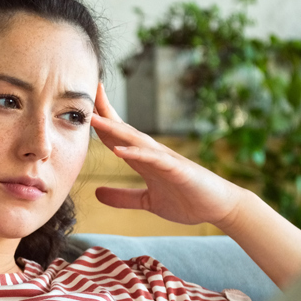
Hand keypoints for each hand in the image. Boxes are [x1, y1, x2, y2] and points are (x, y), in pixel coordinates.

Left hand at [91, 84, 245, 227]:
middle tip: (84, 93)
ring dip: (114, 128)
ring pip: (136, 140)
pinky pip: (154, 159)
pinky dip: (137, 154)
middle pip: (123, 129)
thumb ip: (123, 197)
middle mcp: (152, 153)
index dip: (100, 120)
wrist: (219, 207)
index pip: (116, 136)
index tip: (81, 105)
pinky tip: (119, 150)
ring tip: (93, 119)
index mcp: (143, 159)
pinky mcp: (177, 170)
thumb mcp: (147, 201)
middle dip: (104, 112)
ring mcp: (165, 159)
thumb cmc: (187, 200)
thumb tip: (96, 193)